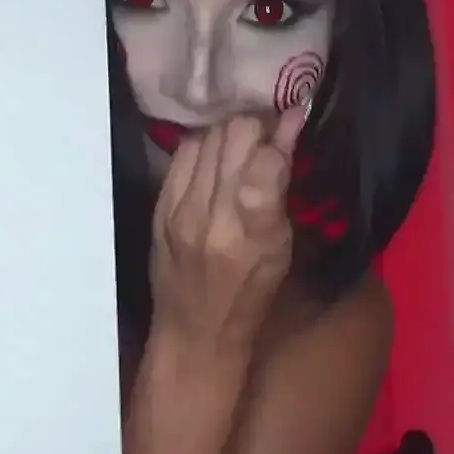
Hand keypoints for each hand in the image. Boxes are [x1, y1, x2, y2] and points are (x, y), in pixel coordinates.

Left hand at [149, 105, 310, 355]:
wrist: (195, 332)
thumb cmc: (251, 295)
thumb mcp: (282, 246)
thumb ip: (282, 186)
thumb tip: (292, 123)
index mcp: (253, 234)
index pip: (266, 161)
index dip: (282, 132)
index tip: (293, 122)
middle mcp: (212, 216)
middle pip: (234, 136)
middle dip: (257, 123)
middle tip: (270, 130)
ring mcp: (179, 209)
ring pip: (208, 136)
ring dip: (230, 130)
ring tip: (244, 141)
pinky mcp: (159, 206)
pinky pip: (183, 152)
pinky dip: (205, 144)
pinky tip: (215, 154)